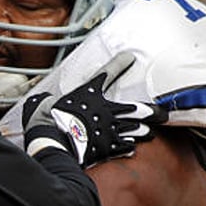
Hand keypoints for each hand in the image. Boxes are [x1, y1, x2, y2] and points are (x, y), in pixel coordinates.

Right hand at [22, 52, 166, 166]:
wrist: (54, 139)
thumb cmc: (52, 118)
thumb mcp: (47, 101)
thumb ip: (49, 98)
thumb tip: (43, 98)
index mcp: (95, 96)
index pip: (109, 73)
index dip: (119, 64)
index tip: (129, 58)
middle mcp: (108, 112)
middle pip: (139, 109)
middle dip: (153, 111)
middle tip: (162, 113)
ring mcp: (111, 131)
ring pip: (137, 129)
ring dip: (145, 130)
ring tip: (150, 131)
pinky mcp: (108, 147)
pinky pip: (125, 147)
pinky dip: (129, 146)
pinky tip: (133, 147)